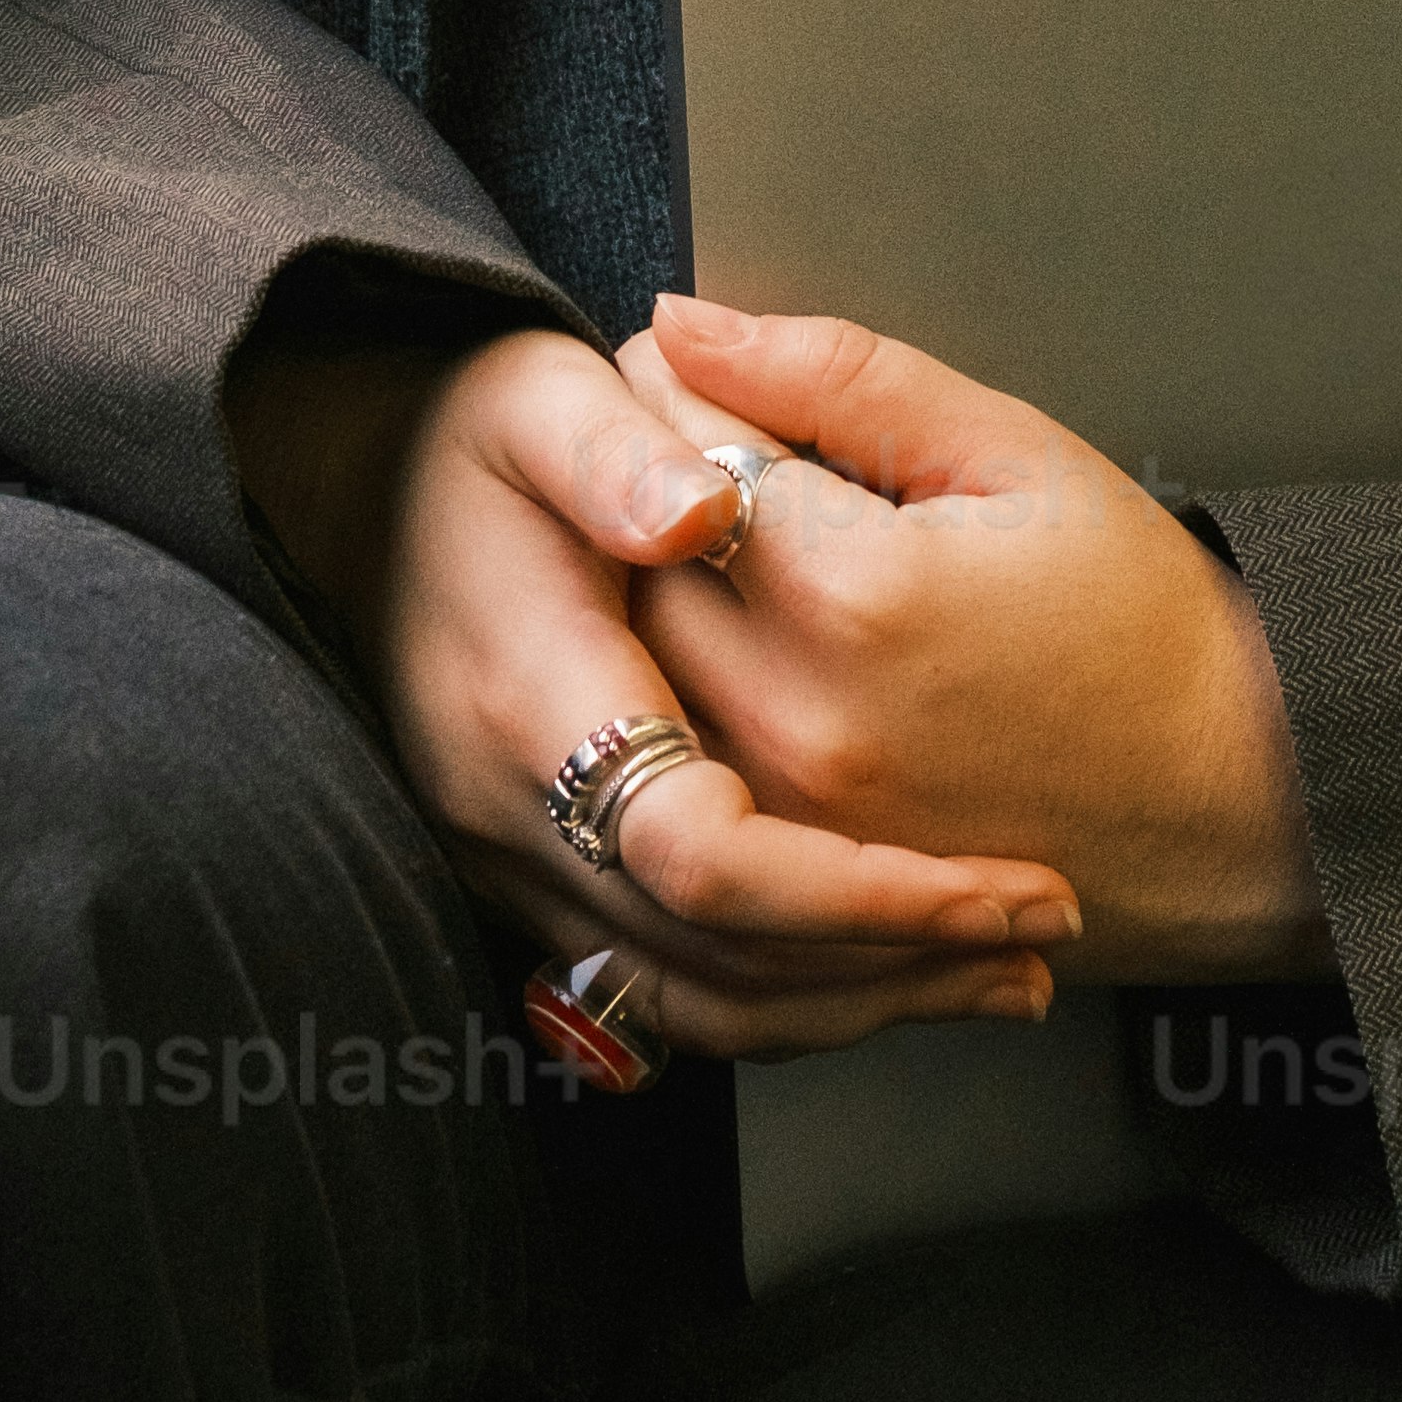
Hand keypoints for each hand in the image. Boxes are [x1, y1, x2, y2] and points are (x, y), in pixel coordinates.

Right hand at [226, 314, 1079, 1059]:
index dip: (860, 892)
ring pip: (706, 1004)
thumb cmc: (466, 443)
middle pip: (725, 959)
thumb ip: (615, 447)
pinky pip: (675, 997)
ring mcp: (515, 871)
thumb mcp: (535, 397)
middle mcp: (509, 819)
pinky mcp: (540, 892)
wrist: (355, 500)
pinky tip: (899, 975)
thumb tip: (697, 511)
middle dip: (900, 959)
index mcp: (528, 701)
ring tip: (1009, 971)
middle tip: (1046, 926)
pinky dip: (797, 1003)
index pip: (706, 856)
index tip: (995, 882)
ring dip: (865, 1003)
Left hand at [615, 297, 1323, 977]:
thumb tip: (687, 323)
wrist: (1233, 809)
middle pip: (627, 560)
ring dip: (649, 595)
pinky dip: (681, 701)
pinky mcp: (787, 876)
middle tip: (696, 449)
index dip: (674, 388)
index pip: (677, 445)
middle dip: (642, 488)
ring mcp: (785, 813)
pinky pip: (672, 769)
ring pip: (633, 670)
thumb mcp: (1018, 456)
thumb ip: (840, 376)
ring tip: (718, 549)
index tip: (696, 369)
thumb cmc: (1146, 627)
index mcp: (857, 591)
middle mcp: (798, 714)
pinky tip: (740, 656)